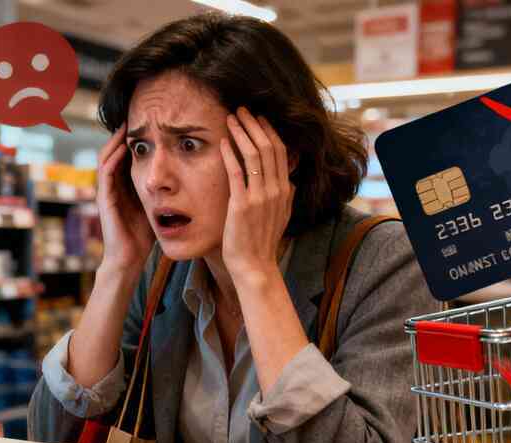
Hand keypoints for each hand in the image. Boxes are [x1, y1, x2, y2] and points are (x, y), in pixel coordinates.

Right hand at [96, 125, 154, 273]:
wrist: (129, 258)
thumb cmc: (143, 236)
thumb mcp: (157, 206)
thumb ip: (164, 191)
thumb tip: (185, 178)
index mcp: (124, 185)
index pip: (127, 155)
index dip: (136, 139)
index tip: (148, 124)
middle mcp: (113, 184)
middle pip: (115, 151)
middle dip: (123, 134)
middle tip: (135, 116)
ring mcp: (106, 190)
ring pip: (107, 157)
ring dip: (116, 140)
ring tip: (127, 124)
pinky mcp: (104, 198)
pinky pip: (106, 172)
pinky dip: (113, 157)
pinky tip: (124, 146)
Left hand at [219, 107, 293, 284]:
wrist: (255, 265)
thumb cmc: (263, 241)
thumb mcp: (282, 216)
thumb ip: (286, 196)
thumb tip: (289, 182)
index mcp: (285, 190)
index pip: (280, 151)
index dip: (269, 131)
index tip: (258, 117)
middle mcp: (276, 190)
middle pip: (268, 147)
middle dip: (254, 124)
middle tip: (242, 110)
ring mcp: (260, 196)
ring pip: (253, 154)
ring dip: (241, 132)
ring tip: (230, 118)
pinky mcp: (242, 204)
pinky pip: (235, 172)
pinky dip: (228, 153)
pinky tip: (221, 142)